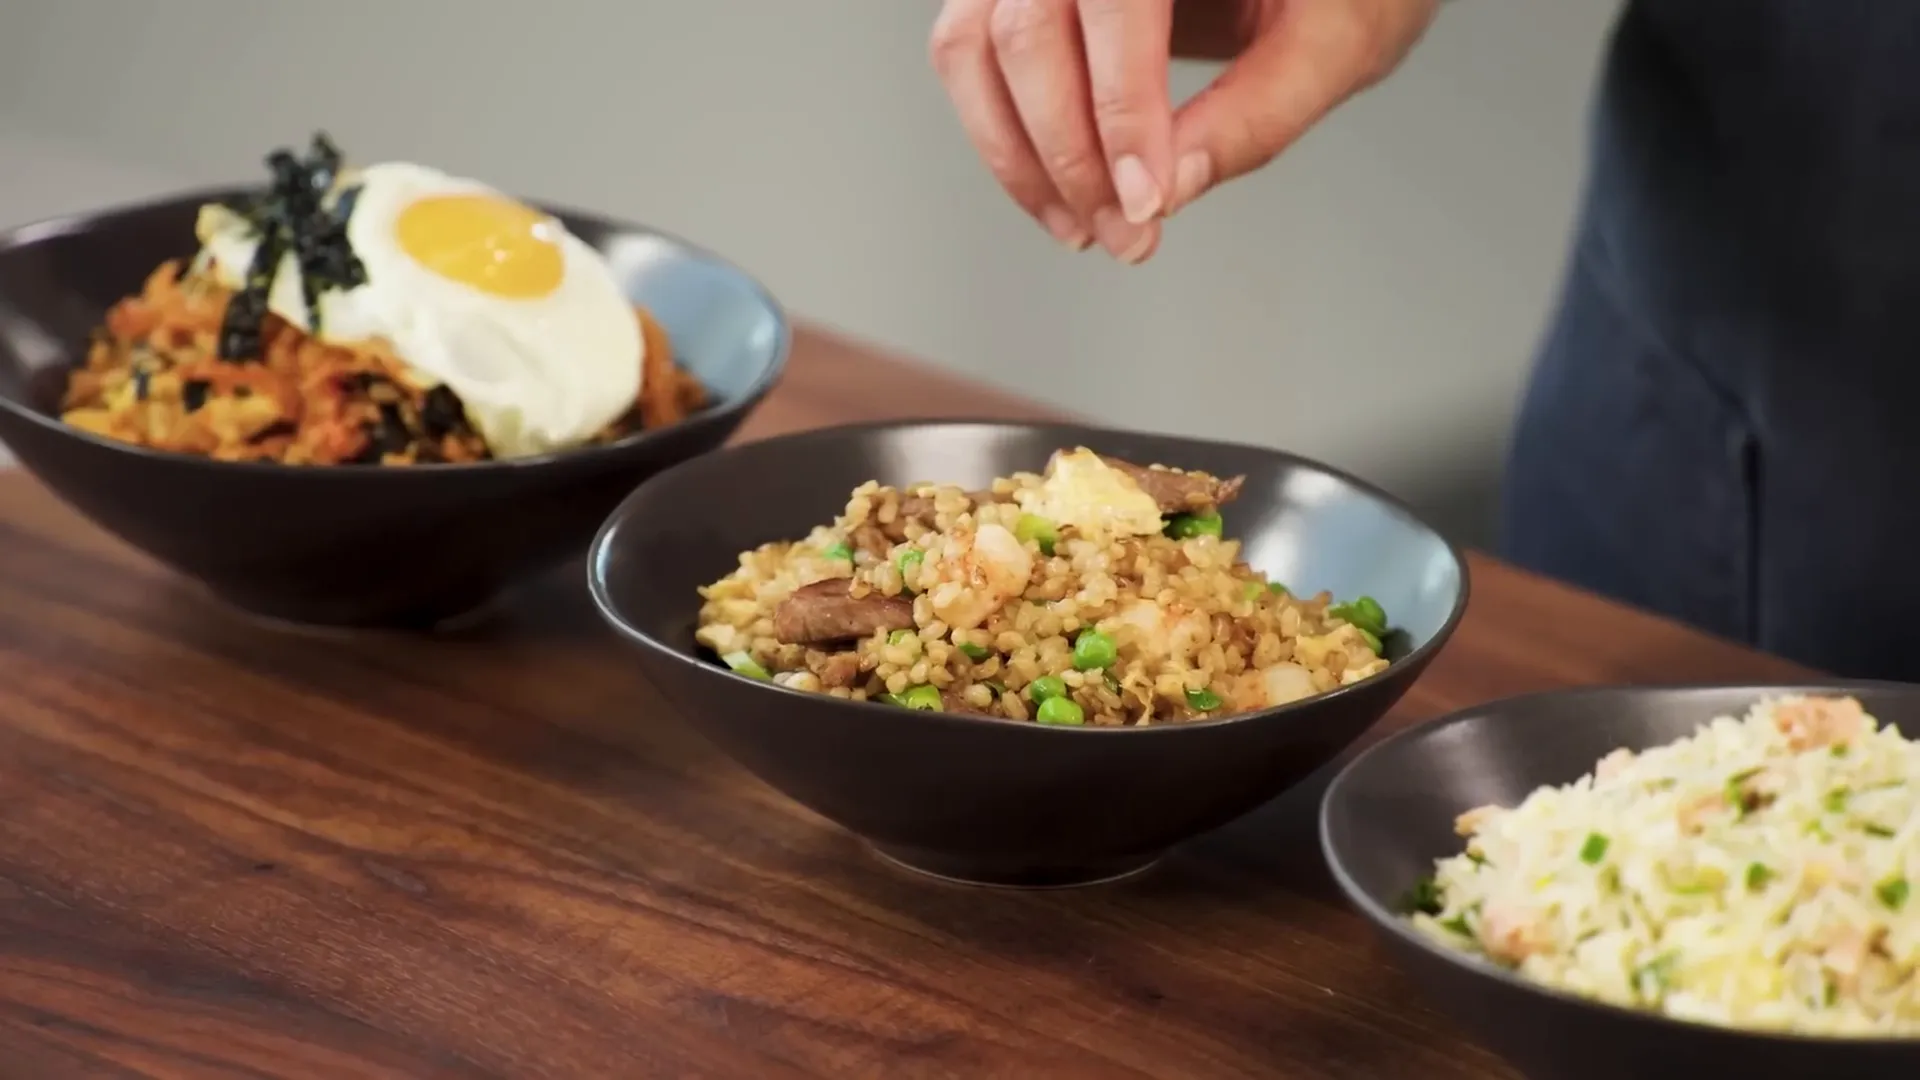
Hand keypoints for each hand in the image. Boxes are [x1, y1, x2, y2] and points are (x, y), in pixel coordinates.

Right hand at [929, 0, 1438, 263]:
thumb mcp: (1339, 40)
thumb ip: (1256, 114)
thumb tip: (1170, 186)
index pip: (1114, 2)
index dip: (1119, 112)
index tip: (1145, 204)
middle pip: (1025, 30)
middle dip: (1068, 154)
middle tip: (1124, 233)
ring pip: (973, 45)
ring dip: (1018, 154)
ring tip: (1085, 225)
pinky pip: (971, 51)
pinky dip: (1004, 132)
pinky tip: (1061, 190)